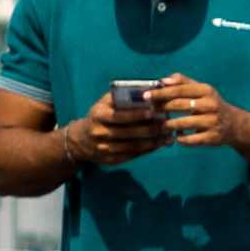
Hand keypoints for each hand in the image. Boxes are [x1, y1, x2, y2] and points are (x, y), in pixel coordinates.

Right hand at [55, 88, 169, 167]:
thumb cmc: (100, 115)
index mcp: (98, 115)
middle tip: (168, 124)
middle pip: (129, 132)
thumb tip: (147, 90)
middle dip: (150, 129)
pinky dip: (147, 150)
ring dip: (153, 142)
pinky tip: (159, 145)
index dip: (137, 114)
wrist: (81, 140)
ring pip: (133, 146)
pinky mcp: (110, 160)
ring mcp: (104, 148)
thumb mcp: (104, 103)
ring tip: (168, 136)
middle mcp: (100, 133)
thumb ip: (121, 96)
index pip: (119, 115)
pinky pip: (132, 155)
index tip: (153, 111)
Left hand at [145, 80, 249, 156]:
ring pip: (183, 123)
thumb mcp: (201, 90)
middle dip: (162, 108)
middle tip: (149, 112)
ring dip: (168, 125)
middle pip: (180, 105)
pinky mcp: (213, 137)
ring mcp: (212, 122)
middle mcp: (211, 104)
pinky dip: (180, 139)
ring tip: (159, 126)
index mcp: (206, 90)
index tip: (146, 96)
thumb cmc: (210, 104)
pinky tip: (175, 137)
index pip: (180, 89)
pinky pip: (191, 139)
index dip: (161, 92)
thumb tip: (162, 80)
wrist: (234, 124)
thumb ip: (182, 82)